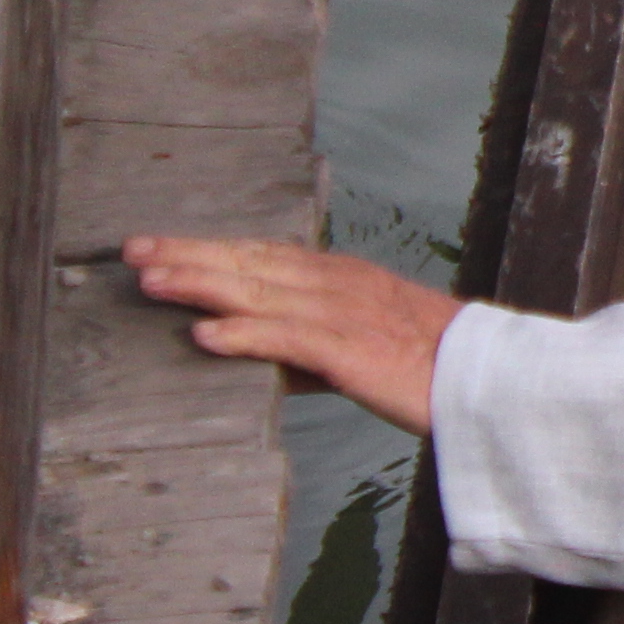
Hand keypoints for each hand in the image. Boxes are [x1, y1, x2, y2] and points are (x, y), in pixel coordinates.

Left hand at [126, 236, 462, 434]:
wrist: (489, 377)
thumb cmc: (429, 365)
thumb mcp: (363, 343)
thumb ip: (305, 345)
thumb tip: (250, 354)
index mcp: (342, 278)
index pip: (263, 254)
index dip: (209, 249)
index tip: (161, 246)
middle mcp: (338, 286)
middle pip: (252, 263)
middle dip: (190, 255)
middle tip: (134, 250)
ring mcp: (344, 315)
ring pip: (260, 292)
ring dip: (201, 284)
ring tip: (152, 282)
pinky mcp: (351, 351)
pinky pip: (287, 339)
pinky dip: (243, 334)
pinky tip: (204, 335)